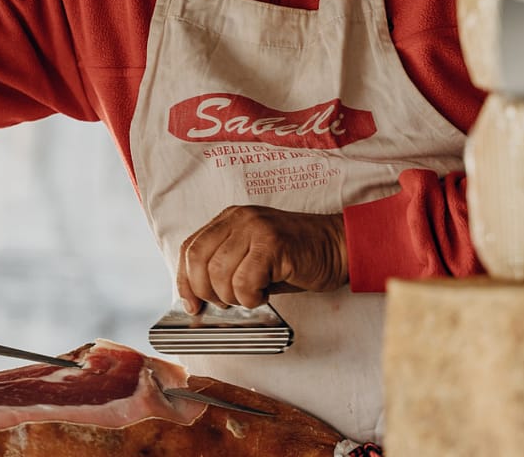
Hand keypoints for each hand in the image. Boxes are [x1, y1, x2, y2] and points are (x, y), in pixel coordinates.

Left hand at [176, 205, 347, 311]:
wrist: (338, 246)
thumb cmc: (297, 257)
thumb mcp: (253, 256)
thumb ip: (226, 267)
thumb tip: (200, 298)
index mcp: (229, 219)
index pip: (190, 247)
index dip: (185, 279)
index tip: (191, 304)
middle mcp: (238, 218)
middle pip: (198, 260)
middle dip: (206, 292)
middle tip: (227, 304)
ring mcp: (255, 228)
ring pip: (220, 273)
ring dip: (233, 297)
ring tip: (252, 295)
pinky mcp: (273, 244)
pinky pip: (244, 281)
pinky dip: (251, 297)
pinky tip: (265, 294)